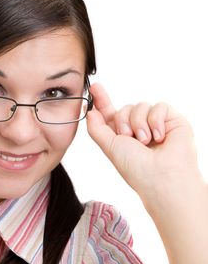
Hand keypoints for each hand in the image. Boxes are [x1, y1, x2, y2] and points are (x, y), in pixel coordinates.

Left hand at [86, 83, 201, 202]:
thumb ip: (96, 127)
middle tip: (128, 137)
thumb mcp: (108, 146)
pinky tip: (160, 137)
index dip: (101, 100)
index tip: (94, 87)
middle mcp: (139, 129)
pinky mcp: (172, 120)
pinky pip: (159, 106)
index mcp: (122, 136)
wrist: (161, 176)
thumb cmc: (135, 168)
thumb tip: (90, 110)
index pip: (110, 113)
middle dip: (123, 121)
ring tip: (145, 141)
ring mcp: (156, 124)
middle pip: (124, 108)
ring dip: (139, 124)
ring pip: (140, 106)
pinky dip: (156, 121)